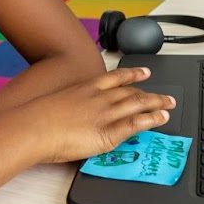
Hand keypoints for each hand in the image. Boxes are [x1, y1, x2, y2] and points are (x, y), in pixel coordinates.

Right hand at [24, 67, 175, 163]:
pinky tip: (161, 118)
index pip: (115, 77)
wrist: (34, 127)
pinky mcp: (109, 131)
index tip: (144, 72)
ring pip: (138, 104)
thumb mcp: (55, 103)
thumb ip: (69, 104)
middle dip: (151, 92)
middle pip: (132, 92)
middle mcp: (99, 97)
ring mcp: (106, 113)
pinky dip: (151, 119)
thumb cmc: (36, 118)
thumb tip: (72, 112)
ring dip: (157, 104)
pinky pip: (136, 123)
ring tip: (169, 105)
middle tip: (165, 95)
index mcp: (86, 88)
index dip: (132, 74)